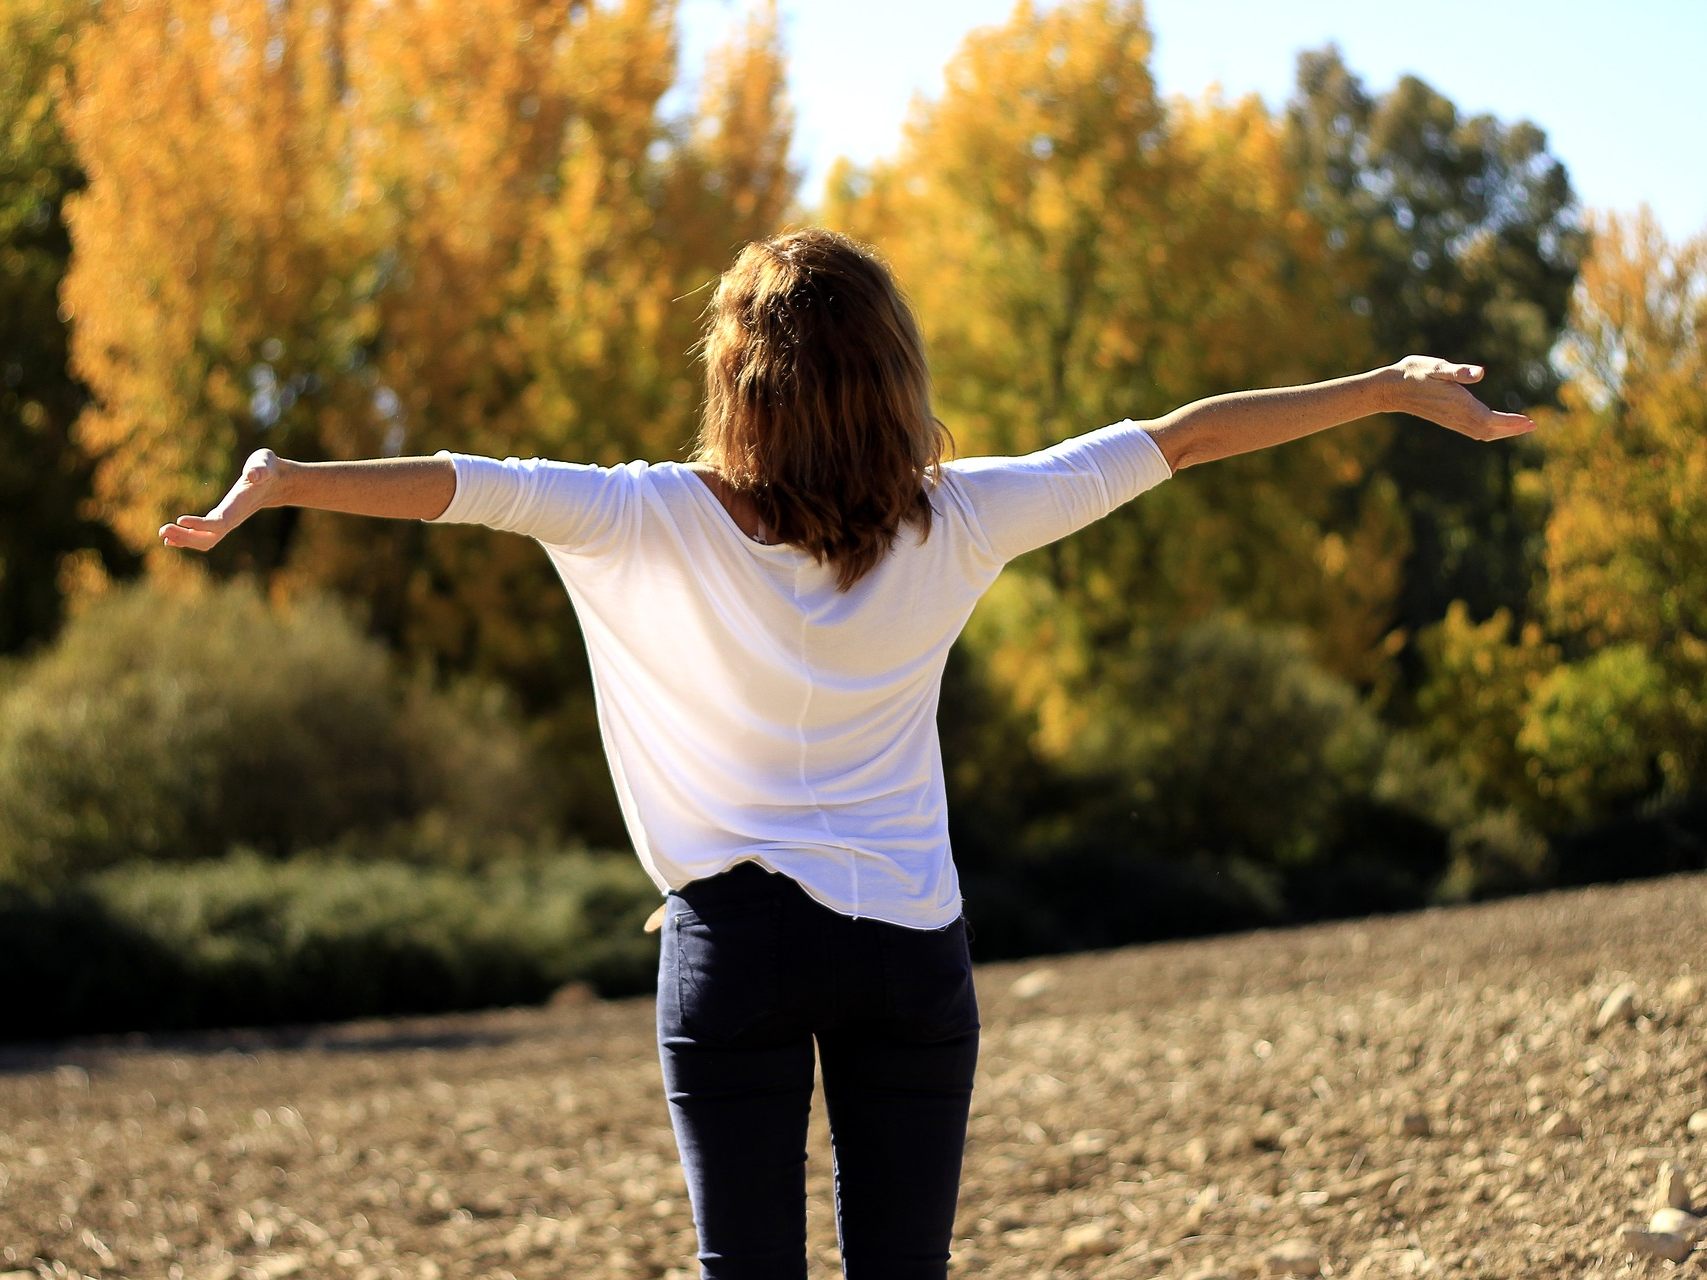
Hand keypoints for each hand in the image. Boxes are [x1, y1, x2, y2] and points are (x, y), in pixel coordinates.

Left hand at [158, 448, 288, 551]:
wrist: (277, 483)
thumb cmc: (267, 469)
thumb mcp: (264, 463)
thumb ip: (260, 468)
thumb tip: (253, 475)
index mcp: (238, 506)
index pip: (219, 522)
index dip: (201, 524)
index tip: (180, 519)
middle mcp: (232, 519)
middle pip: (209, 538)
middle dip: (186, 537)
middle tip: (163, 530)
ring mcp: (227, 522)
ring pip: (205, 540)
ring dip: (184, 540)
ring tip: (163, 534)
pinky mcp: (222, 520)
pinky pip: (204, 536)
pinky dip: (187, 538)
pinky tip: (171, 537)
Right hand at [1386, 356, 1534, 439]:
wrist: (1392, 388)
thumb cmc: (1414, 372)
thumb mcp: (1436, 367)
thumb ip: (1457, 371)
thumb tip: (1479, 373)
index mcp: (1459, 404)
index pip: (1490, 419)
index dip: (1511, 422)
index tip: (1529, 421)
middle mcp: (1456, 415)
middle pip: (1489, 430)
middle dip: (1511, 429)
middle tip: (1533, 426)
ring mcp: (1451, 420)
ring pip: (1482, 432)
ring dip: (1502, 431)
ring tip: (1519, 427)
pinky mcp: (1448, 419)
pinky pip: (1473, 430)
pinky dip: (1489, 430)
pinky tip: (1494, 425)